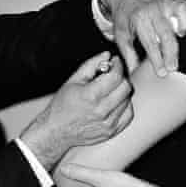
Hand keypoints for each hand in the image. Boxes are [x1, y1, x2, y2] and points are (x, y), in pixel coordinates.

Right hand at [20, 52, 132, 170]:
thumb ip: (91, 65)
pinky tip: (114, 103)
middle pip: (125, 87)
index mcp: (90, 96)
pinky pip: (129, 114)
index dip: (117, 65)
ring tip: (109, 91)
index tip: (115, 62)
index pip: (116, 76)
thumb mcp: (73, 80)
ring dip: (121, 92)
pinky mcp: (111, 132)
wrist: (56, 131)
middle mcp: (101, 111)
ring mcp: (108, 124)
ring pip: (128, 100)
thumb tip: (107, 55)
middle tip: (112, 75)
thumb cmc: (62, 104)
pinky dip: (124, 106)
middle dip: (121, 77)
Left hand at [101, 0, 185, 76]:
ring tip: (180, 40)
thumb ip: (128, 55)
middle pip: (167, 33)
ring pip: (182, 15)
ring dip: (184, 28)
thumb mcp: (121, 35)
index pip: (150, 42)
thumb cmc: (124, 15)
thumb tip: (134, 74)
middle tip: (173, 67)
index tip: (161, 72)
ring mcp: (166, 2)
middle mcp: (154, 9)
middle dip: (171, 53)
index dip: (157, 59)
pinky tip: (183, 28)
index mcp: (139, 18)